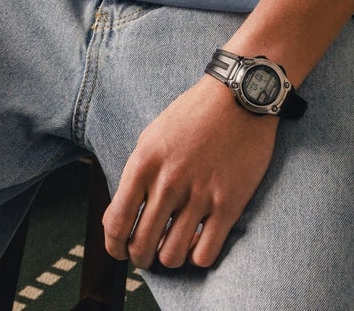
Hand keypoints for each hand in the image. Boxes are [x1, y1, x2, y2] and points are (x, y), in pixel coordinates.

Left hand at [102, 74, 280, 270]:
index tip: (120, 251)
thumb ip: (135, 176)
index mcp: (144, 164)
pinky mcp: (229, 204)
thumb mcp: (152, 137)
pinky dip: (198, 257)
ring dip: (168, 258)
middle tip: (146, 254)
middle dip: (140, 258)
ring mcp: (199, 195)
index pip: (116, 224)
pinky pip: (205, 255)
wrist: (239, 95)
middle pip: (141, 246)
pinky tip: (199, 241)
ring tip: (173, 246)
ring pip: (171, 257)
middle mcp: (169, 182)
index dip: (114, 247)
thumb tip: (118, 219)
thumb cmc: (193, 115)